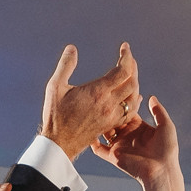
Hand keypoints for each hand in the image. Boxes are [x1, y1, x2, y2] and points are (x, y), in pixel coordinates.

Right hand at [39, 42, 138, 159]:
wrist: (59, 144)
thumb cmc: (55, 115)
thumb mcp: (55, 87)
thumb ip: (65, 66)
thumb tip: (72, 48)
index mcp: (97, 92)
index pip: (123, 70)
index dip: (127, 56)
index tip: (125, 47)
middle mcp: (108, 104)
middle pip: (132, 82)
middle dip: (133, 67)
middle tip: (128, 58)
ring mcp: (111, 116)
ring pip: (134, 97)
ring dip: (135, 83)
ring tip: (130, 73)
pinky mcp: (110, 125)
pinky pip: (130, 111)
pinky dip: (134, 101)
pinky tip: (133, 95)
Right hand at [92, 94, 178, 182]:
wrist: (161, 171)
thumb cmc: (167, 150)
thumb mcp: (166, 125)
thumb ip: (158, 111)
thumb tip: (150, 97)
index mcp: (139, 127)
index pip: (127, 111)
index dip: (123, 102)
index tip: (118, 91)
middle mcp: (127, 135)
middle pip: (114, 119)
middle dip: (110, 109)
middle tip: (103, 96)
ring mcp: (119, 145)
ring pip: (104, 131)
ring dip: (100, 121)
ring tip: (93, 108)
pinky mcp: (113, 156)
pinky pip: (98, 149)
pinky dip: (91, 141)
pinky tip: (86, 129)